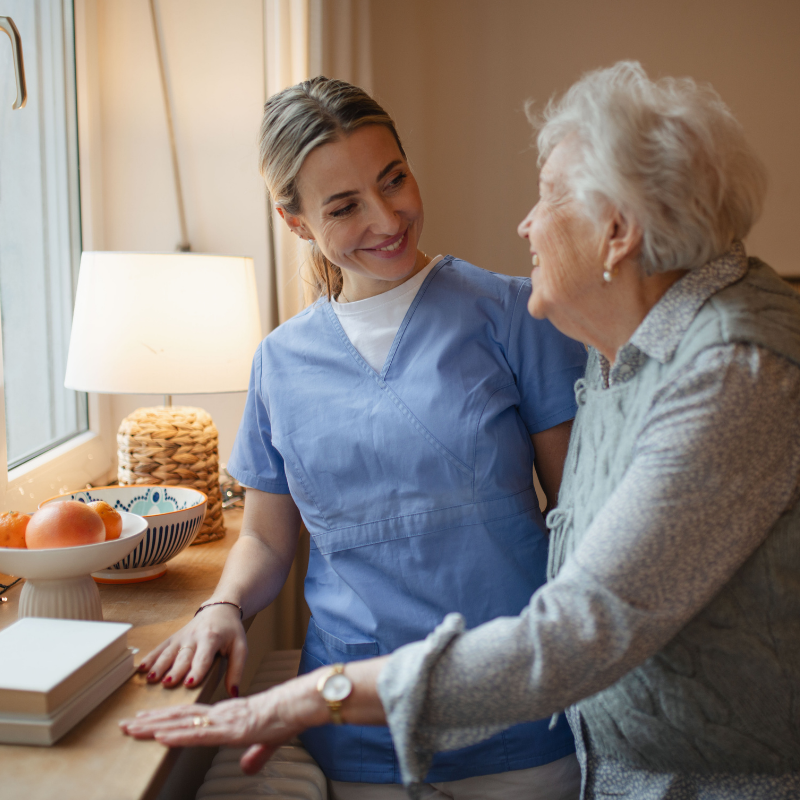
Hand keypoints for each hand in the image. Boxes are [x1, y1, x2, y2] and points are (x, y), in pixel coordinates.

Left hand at [120, 672, 327, 773]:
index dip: (165, 718)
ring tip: (132, 728)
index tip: (143, 720)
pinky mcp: (230, 728)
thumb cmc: (286, 718)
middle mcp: (220, 714)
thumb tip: (248, 768)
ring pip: (182, 722)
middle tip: (125, 724)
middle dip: (150, 721)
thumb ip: (255, 754)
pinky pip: (199, 733)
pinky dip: (178, 734)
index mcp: (226, 716)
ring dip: (155, 726)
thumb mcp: (267, 742)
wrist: (298, 706)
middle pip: (178, 717)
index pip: (190, 718)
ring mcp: (223, 720)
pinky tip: (160, 736)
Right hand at [137, 603, 246, 695]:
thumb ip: (237, 670)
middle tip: (167, 684)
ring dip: (159, 665)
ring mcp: (182, 637)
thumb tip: (234, 693)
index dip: (197, 670)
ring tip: (151, 678)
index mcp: (212, 639)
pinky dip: (151, 657)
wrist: (220, 609)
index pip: (204, 657)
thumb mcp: (240, 647)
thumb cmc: (231, 631)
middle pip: (183, 656)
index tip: (189, 683)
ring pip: (169, 652)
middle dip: (175, 670)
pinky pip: (161, 647)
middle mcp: (194, 637)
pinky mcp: (174, 637)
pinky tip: (141, 668)